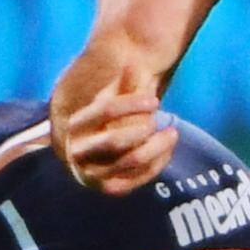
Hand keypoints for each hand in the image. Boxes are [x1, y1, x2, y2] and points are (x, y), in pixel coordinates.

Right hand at [57, 62, 175, 194]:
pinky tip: (166, 151)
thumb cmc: (109, 119)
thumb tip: (133, 62)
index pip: (105, 110)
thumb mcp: (114, 100)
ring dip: (156, 147)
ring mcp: (91, 173)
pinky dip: (154, 165)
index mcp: (76, 124)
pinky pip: (135, 179)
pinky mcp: (107, 187)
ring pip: (129, 161)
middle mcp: (77, 151)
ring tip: (173, 133)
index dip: (132, 103)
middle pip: (114, 140)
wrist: (97, 152)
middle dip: (142, 129)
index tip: (155, 101)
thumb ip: (124, 85)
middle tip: (158, 120)